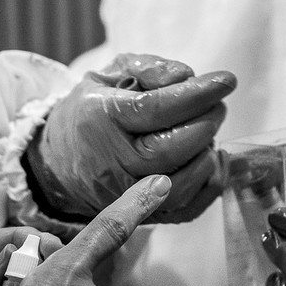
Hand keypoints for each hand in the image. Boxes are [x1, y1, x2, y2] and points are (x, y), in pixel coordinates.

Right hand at [28, 53, 236, 222]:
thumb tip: (186, 76)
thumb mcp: (110, 75)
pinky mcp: (143, 216)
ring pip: (182, 183)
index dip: (196, 94)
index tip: (226, 80)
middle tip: (217, 105)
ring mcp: (126, 195)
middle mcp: (112, 162)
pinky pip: (187, 208)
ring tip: (207, 130)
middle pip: (171, 149)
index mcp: (101, 119)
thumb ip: (148, 68)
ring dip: (207, 153)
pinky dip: (210, 183)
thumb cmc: (92, 111)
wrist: (59, 161)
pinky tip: (212, 158)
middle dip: (206, 122)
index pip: (156, 109)